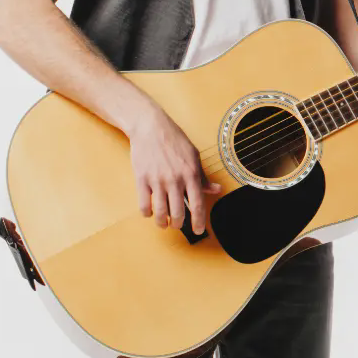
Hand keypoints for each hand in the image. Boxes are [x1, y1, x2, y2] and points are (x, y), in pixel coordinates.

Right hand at [127, 105, 220, 232]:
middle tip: (178, 225)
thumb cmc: (174, 140)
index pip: (197, 205)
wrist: (150, 126)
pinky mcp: (142, 179)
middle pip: (178, 214)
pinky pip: (144, 206)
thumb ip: (203, 176)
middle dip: (178, 224)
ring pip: (160, 213)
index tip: (198, 231)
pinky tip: (151, 211)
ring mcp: (157, 180)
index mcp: (191, 173)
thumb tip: (216, 190)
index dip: (198, 222)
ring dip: (163, 223)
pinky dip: (148, 213)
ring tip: (164, 223)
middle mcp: (175, 179)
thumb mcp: (193, 155)